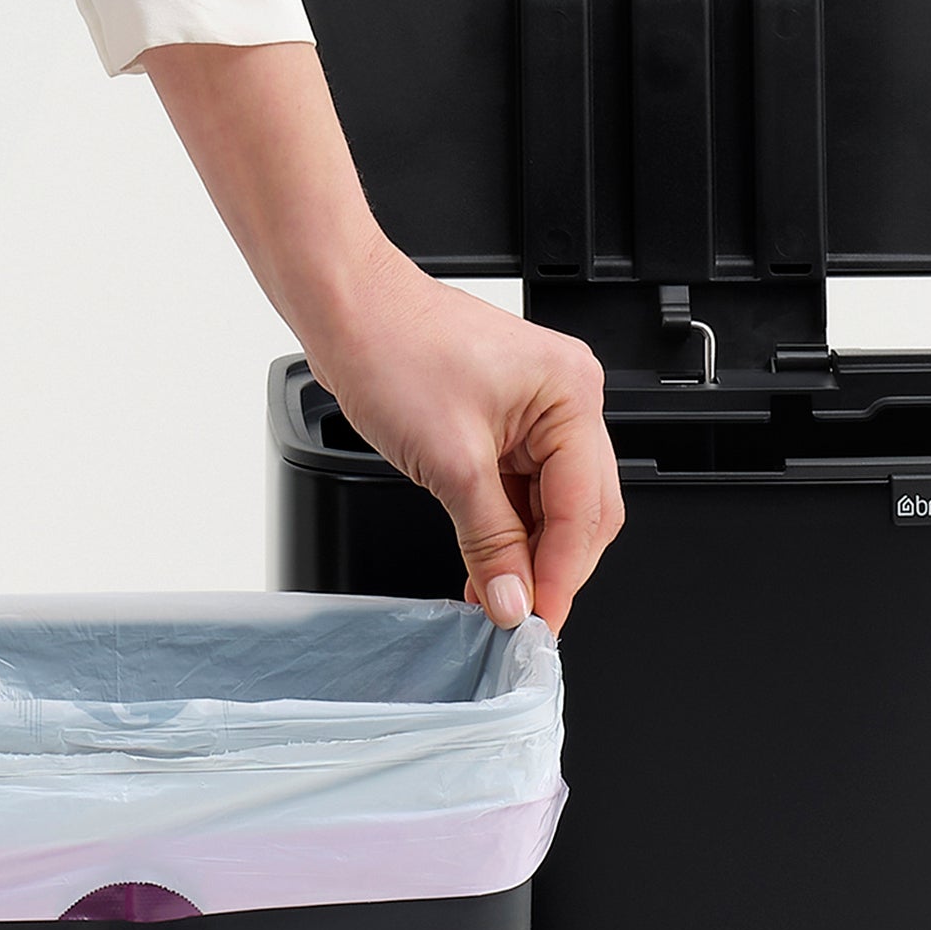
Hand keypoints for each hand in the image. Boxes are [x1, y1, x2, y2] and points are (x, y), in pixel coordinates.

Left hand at [145, 42, 625, 626]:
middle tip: (521, 619)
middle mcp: (568, 398)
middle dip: (551, 568)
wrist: (346, 307)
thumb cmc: (392, 347)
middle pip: (582, 511)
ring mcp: (540, 409)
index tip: (537, 622)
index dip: (561, 575)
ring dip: (527, 554)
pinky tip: (488, 567)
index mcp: (572, 395)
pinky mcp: (509, 420)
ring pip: (553, 506)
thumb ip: (490, 542)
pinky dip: (507, 530)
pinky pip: (523, 490)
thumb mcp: (448, 462)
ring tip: (497, 600)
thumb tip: (514, 601)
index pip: (584, 509)